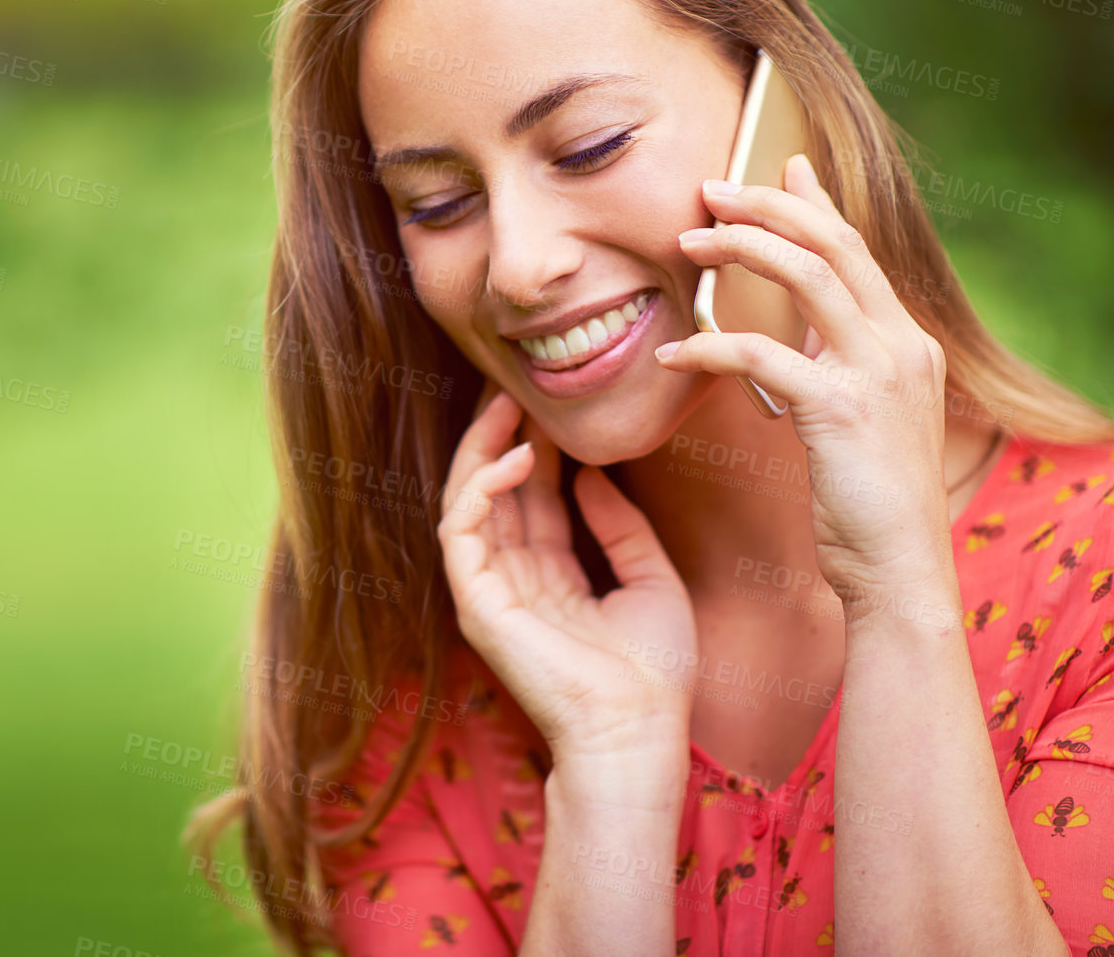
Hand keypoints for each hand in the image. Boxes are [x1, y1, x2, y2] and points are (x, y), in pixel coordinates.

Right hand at [437, 379, 697, 768]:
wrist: (640, 729)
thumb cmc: (652, 671)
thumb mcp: (651, 578)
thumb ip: (622, 526)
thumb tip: (592, 475)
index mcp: (551, 576)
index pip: (532, 497)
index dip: (535, 447)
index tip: (547, 403)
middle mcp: (514, 579)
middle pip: (495, 490)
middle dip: (499, 435)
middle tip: (512, 385)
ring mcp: (490, 590)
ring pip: (467, 500)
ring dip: (482, 448)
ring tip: (505, 404)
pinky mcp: (476, 602)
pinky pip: (461, 531)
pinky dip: (480, 488)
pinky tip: (513, 458)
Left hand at [658, 153, 955, 625]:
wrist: (899, 573)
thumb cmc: (869, 504)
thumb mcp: (862, 419)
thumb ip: (840, 367)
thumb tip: (800, 329)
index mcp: (909, 342)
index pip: (859, 247)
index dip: (815, 200)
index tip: (781, 162)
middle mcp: (902, 345)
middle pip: (833, 241)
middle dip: (767, 203)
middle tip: (709, 189)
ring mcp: (877, 374)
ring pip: (806, 273)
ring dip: (740, 247)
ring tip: (687, 243)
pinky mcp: (840, 410)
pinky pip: (761, 354)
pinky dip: (709, 345)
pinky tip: (671, 352)